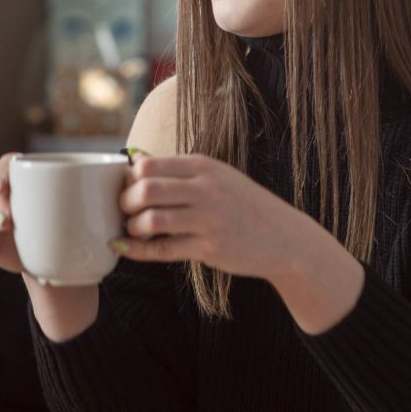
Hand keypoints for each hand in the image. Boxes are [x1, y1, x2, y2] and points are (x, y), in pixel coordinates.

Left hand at [114, 153, 322, 278]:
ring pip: (151, 220)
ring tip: (135, 230)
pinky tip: (125, 247)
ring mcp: (208, 219)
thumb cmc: (242, 205)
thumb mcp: (215, 176)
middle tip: (127, 211)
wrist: (285, 237)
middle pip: (146, 190)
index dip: (130, 178)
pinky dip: (137, 250)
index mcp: (203, 166)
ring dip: (133, 227)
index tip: (129, 189)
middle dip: (126, 202)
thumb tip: (135, 161)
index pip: (148, 165)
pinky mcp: (209, 248)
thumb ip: (177, 170)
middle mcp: (205, 189)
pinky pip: (162, 249)